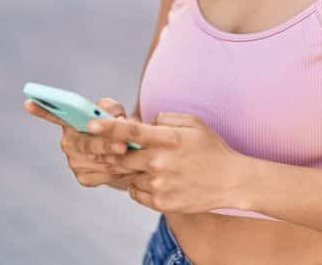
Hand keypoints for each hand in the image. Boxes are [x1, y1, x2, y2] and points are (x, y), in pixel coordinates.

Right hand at [24, 97, 136, 188]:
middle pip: (86, 143)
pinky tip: (129, 165)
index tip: (28, 102)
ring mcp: (74, 162)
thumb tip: (116, 121)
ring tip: (136, 153)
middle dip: (105, 144)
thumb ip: (112, 110)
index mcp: (70, 122)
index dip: (42, 109)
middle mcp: (68, 142)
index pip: (53, 115)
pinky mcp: (84, 178)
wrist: (128, 152)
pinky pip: (104, 175)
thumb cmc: (117, 124)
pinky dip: (119, 170)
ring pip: (99, 161)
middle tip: (123, 145)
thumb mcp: (116, 112)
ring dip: (120, 158)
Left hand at [90, 112, 246, 213]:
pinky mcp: (160, 203)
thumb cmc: (211, 148)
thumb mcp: (193, 123)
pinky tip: (160, 180)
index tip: (90, 125)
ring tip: (158, 167)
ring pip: (129, 176)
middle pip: (121, 157)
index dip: (107, 128)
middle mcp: (160, 162)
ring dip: (135, 170)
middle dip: (117, 153)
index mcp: (167, 139)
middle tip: (125, 150)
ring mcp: (159, 185)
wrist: (231, 181)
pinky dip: (141, 186)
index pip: (130, 132)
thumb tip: (144, 122)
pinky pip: (136, 193)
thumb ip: (165, 118)